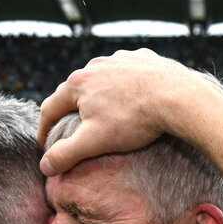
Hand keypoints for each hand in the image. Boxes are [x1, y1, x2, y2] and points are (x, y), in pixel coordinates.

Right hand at [38, 49, 222, 175]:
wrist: (178, 97)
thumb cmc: (133, 120)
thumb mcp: (93, 142)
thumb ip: (65, 154)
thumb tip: (45, 166)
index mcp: (78, 84)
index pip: (50, 108)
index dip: (44, 131)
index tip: (45, 147)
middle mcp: (95, 65)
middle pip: (74, 92)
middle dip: (69, 113)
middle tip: (71, 133)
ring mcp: (120, 59)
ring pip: (100, 80)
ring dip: (96, 97)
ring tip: (103, 115)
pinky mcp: (144, 57)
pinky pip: (126, 74)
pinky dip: (123, 88)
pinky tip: (131, 100)